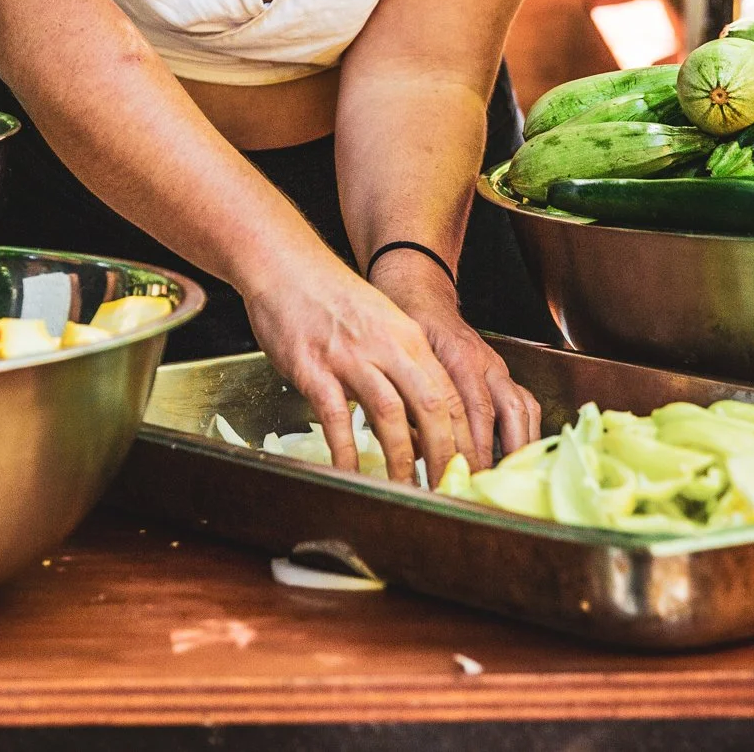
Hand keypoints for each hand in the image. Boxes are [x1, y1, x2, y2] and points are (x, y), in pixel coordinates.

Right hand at [241, 252, 473, 483]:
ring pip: (390, 414)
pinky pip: (335, 417)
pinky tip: (351, 473)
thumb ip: (402, 362)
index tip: (469, 467)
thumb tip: (420, 416)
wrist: (284, 264)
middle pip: (430, 407)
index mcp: (408, 337)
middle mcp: (386, 345)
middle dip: (443, 454)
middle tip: (447, 487)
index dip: (465, 436)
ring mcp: (349, 357)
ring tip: (406, 489)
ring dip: (402, 459)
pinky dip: (346, 450)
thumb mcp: (381, 321)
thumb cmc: (329, 297)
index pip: (450, 394)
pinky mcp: (313, 368)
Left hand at [367, 251, 542, 468]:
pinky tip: (515, 454)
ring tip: (511, 478)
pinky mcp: (499, 371)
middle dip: (506, 452)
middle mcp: (485, 362)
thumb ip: (406, 399)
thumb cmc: (401, 320)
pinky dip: (525, 429)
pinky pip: (523, 401)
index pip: (476, 411)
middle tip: (493, 485)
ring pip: (524, 407)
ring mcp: (495, 366)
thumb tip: (413, 448)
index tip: (467, 477)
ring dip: (522, 444)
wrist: (416, 288)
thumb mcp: (395, 356)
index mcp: (459, 358)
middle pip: (510, 411)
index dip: (475, 447)